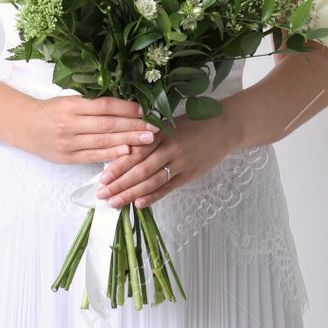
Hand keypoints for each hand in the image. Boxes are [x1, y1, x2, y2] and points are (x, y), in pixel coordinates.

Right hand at [17, 94, 157, 165]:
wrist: (23, 125)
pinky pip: (92, 156)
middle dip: (133, 126)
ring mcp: (69, 142)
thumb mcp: (68, 100)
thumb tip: (123, 106)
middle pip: (108, 124)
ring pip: (103, 141)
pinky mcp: (67, 157)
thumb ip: (92, 104)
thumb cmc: (49, 110)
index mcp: (72, 105)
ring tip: (147, 140)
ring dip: (128, 140)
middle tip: (154, 127)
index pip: (105, 106)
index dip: (126, 108)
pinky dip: (110, 154)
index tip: (144, 110)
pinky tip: (126, 152)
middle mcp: (71, 123)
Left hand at [95, 111, 240, 208]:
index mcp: (160, 133)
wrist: (224, 127)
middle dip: (118, 183)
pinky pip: (168, 187)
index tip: (102, 178)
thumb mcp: (169, 123)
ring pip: (151, 181)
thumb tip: (125, 150)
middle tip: (102, 194)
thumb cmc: (194, 124)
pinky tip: (139, 204)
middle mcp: (169, 148)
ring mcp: (180, 162)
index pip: (134, 152)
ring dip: (131, 193)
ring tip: (115, 202)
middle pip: (139, 169)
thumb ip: (149, 136)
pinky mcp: (189, 173)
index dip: (117, 166)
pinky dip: (153, 196)